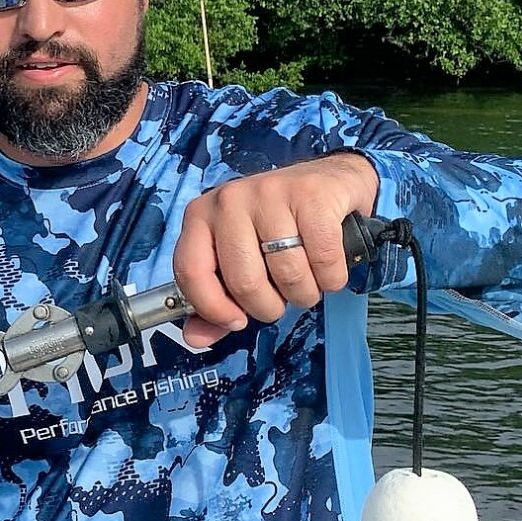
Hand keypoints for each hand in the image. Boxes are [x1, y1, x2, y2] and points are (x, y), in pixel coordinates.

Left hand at [173, 153, 378, 347]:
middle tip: (281, 297)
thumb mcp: (240, 261)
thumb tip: (195, 338)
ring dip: (304, 293)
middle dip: (268, 306)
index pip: (190, 271)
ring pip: (287, 273)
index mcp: (200, 215)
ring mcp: (270, 192)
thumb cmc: (278, 229)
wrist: (331, 181)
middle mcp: (230, 199)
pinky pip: (323, 260)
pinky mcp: (312, 195)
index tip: (237, 321)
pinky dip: (331, 278)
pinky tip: (329, 267)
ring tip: (307, 279)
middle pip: (243, 280)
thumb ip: (216, 301)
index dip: (213, 308)